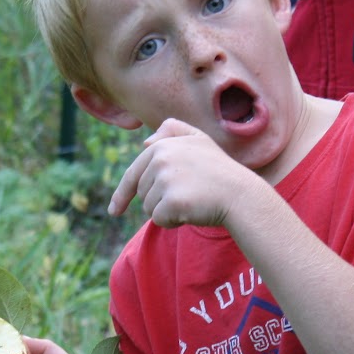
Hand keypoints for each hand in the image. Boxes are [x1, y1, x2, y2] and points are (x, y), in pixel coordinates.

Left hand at [107, 118, 261, 226]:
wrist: (240, 193)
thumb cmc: (220, 170)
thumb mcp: (199, 140)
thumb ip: (173, 131)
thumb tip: (145, 143)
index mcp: (161, 146)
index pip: (133, 173)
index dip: (121, 195)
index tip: (113, 211)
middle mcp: (160, 159)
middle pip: (142, 193)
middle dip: (159, 201)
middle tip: (187, 195)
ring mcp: (165, 180)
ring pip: (149, 208)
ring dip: (167, 212)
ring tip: (192, 201)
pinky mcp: (172, 201)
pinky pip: (160, 220)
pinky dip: (173, 222)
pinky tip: (192, 212)